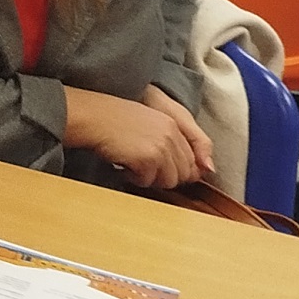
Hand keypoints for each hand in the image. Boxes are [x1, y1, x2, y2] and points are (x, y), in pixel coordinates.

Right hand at [63, 85, 211, 188]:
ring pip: (168, 181)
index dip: (177, 171)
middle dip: (164, 176)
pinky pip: (148, 181)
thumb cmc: (113, 120)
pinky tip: (123, 165)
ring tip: (133, 166)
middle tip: (142, 167)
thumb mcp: (150, 124)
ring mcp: (161, 147)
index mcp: (174, 124)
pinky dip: (134, 178)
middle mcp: (171, 135)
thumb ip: (175, 143)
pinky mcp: (148, 159)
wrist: (91, 116)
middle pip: (183, 174)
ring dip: (150, 179)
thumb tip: (207, 169)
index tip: (159, 170)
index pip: (192, 160)